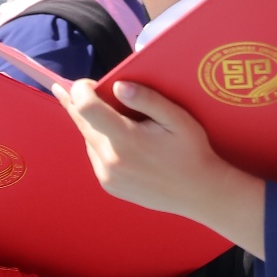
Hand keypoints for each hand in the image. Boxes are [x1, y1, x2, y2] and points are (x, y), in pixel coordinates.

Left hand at [60, 80, 267, 256]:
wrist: (198, 193)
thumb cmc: (191, 151)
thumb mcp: (177, 119)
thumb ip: (148, 100)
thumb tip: (119, 86)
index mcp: (126, 139)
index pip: (87, 109)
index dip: (80, 91)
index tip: (85, 83)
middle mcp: (110, 160)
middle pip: (82, 124)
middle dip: (79, 104)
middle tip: (77, 89)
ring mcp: (108, 176)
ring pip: (89, 140)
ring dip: (95, 126)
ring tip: (113, 118)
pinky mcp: (109, 185)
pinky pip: (96, 157)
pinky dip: (101, 145)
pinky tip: (119, 141)